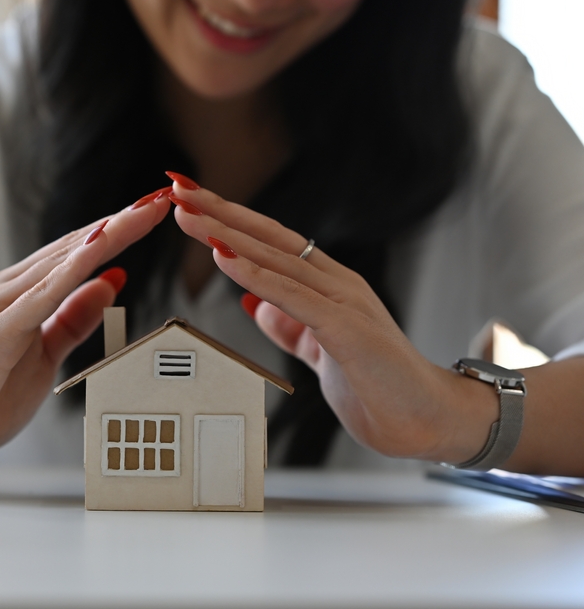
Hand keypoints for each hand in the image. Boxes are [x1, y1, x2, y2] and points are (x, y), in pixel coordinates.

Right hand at [0, 188, 172, 466]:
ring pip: (61, 262)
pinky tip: (99, 249)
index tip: (152, 211)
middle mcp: (7, 290)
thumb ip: (74, 318)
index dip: (116, 230)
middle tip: (161, 198)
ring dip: (105, 235)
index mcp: (19, 293)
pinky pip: (42, 296)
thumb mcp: (44, 353)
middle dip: (120, 221)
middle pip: (73, 247)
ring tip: (141, 213)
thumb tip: (112, 280)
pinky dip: (72, 270)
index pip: (76, 253)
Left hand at [167, 177, 497, 463]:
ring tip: (189, 214)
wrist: (431, 422)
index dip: (229, 219)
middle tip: (177, 186)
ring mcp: (344, 303)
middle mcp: (335, 283)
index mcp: (328, 286)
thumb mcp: (321, 350)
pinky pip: (294, 297)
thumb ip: (292, 328)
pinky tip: (225, 258)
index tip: (189, 200)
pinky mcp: (347, 329)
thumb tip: (257, 307)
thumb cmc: (380, 386)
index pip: (270, 242)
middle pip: (268, 237)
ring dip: (227, 234)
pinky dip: (256, 275)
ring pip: (275, 258)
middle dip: (219, 210)